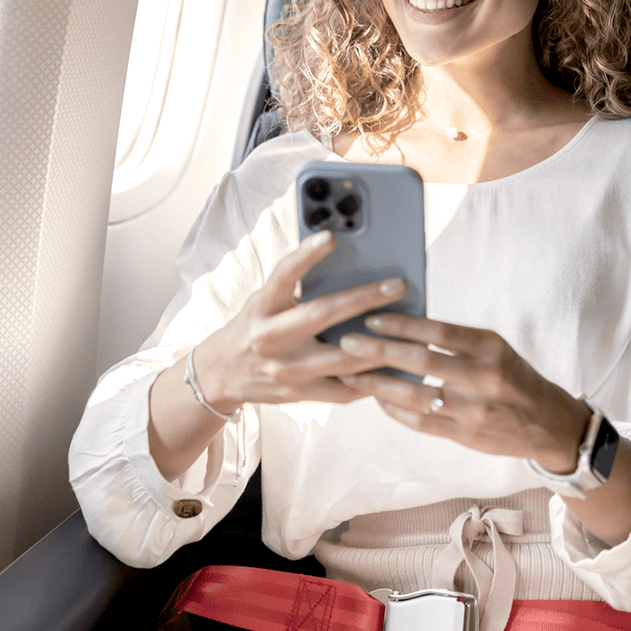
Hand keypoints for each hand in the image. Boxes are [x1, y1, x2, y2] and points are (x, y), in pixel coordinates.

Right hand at [148, 231, 410, 479]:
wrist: (221, 374)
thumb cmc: (253, 326)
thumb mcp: (264, 301)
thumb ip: (295, 287)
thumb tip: (345, 263)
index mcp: (262, 306)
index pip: (283, 275)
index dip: (306, 255)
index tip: (332, 236)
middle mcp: (271, 337)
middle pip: (322, 315)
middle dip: (365, 299)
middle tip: (398, 285)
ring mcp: (286, 370)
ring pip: (342, 359)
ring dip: (380, 345)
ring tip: (410, 332)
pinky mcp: (299, 394)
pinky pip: (344, 389)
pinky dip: (371, 378)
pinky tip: (394, 366)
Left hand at [336, 314, 590, 471]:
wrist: (549, 424)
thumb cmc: (513, 376)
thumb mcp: (494, 348)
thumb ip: (454, 340)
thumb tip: (400, 324)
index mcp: (490, 347)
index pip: (437, 331)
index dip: (401, 324)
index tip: (370, 317)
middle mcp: (484, 378)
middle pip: (421, 361)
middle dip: (378, 351)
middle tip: (346, 343)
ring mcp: (474, 411)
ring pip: (414, 396)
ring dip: (377, 384)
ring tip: (350, 374)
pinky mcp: (465, 436)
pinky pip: (420, 422)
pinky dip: (394, 409)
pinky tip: (376, 397)